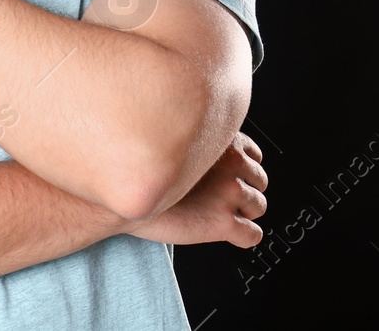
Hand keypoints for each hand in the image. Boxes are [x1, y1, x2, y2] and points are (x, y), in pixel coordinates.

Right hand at [125, 131, 267, 246]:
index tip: (229, 175)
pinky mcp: (222, 223)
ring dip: (244, 212)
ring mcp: (228, 194)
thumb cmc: (137, 170)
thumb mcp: (172, 141)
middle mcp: (229, 164)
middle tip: (221, 197)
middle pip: (260, 181)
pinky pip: (253, 235)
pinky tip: (229, 234)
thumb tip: (206, 151)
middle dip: (244, 190)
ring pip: (259, 206)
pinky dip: (244, 237)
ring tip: (221, 213)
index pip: (254, 155)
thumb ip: (197, 143)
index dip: (241, 167)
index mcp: (220, 140)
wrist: (118, 199)